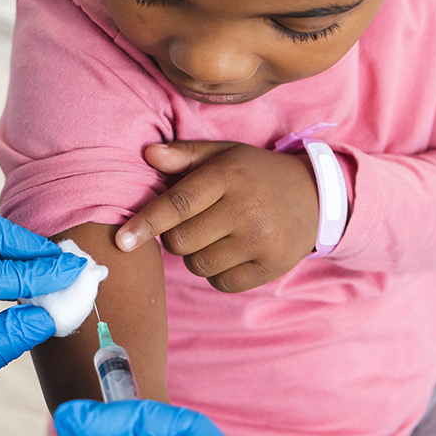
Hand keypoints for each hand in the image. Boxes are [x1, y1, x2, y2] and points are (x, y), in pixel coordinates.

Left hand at [115, 141, 318, 291]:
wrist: (314, 198)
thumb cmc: (254, 174)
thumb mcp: (223, 155)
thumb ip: (184, 155)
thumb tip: (147, 153)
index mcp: (229, 175)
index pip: (177, 204)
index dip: (145, 223)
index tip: (121, 240)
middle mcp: (247, 209)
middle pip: (181, 241)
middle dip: (174, 237)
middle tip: (193, 223)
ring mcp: (261, 241)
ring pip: (197, 265)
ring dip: (195, 255)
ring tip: (216, 235)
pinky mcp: (270, 267)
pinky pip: (220, 283)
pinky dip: (217, 272)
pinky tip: (232, 252)